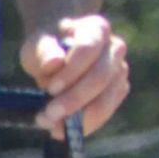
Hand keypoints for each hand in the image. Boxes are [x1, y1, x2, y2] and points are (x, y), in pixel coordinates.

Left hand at [19, 15, 130, 137]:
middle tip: (48, 116)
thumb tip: (54, 63)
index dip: (71, 71)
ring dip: (80, 116)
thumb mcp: (38, 43)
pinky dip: (86, 123)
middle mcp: (115, 48)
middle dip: (75, 99)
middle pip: (102, 76)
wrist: (59, 52)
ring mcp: (120, 70)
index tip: (51, 89)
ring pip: (108, 98)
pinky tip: (64, 128)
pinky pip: (107, 111)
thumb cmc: (49, 46)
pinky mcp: (119, 90)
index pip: (89, 48)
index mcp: (96, 28)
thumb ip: (44, 51)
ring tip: (53, 126)